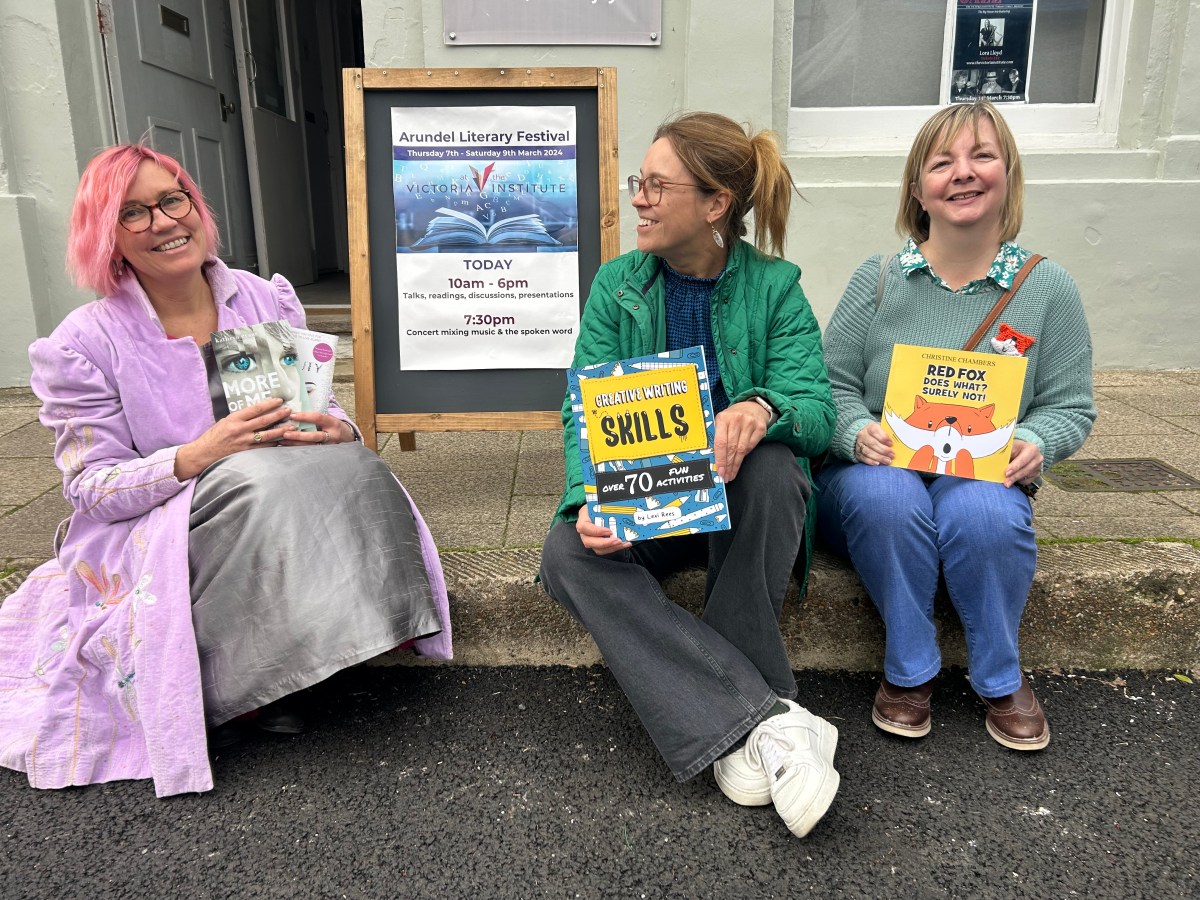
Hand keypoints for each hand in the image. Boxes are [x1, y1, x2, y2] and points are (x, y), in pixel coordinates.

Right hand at [175, 398, 296, 479]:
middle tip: (290, 410)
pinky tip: (283, 441)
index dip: (269, 404)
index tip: (279, 400)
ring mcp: (244, 442)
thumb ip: (240, 418)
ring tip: (292, 426)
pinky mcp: (246, 453)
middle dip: (279, 415)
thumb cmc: (214, 436)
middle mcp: (240, 430)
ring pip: (267, 435)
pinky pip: (264, 448)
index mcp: (234, 419)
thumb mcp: (225, 422)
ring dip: (281, 430)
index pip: (255, 409)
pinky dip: (274, 444)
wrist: (203, 453)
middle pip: (264, 420)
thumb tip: (257, 412)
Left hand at [281, 411, 354, 446]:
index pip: (318, 418)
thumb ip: (316, 417)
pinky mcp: (325, 454)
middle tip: (285, 433)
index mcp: (333, 423)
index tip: (292, 415)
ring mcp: (329, 447)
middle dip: (298, 435)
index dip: (305, 416)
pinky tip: (287, 447)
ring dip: (295, 444)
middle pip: (314, 436)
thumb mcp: (329, 419)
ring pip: (310, 446)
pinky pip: (309, 452)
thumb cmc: (334, 426)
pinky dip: (297, 450)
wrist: (348, 439)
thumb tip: (296, 411)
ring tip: (281, 441)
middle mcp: (332, 436)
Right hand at [575, 504, 630, 555]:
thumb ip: (607, 506)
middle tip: (618, 540)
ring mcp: (590, 539)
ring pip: (597, 549)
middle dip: (605, 543)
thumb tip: (621, 508)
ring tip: (623, 543)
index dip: (596, 531)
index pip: (584, 527)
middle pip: (589, 542)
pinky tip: (624, 543)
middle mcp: (584, 532)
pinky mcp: (597, 544)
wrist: (596, 509)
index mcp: (583, 519)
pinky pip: (604, 550)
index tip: (609, 531)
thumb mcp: (600, 503)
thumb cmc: (598, 506)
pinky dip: (615, 548)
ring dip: (612, 547)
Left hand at [713, 400, 770, 481]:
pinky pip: (751, 446)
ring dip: (736, 464)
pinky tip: (739, 462)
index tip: (720, 471)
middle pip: (731, 448)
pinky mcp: (760, 428)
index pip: (720, 443)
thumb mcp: (722, 421)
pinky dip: (744, 456)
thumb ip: (717, 436)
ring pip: (742, 450)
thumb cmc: (733, 417)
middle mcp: (737, 419)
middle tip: (725, 476)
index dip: (720, 459)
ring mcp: (750, 423)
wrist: (752, 406)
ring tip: (731, 474)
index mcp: (723, 418)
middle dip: (728, 465)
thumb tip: (714, 459)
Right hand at [853, 422, 893, 464]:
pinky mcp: (857, 453)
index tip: (891, 443)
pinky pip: (863, 458)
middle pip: (872, 443)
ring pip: (868, 452)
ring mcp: (859, 444)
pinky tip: (878, 463)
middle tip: (892, 455)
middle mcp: (862, 435)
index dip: (883, 437)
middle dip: (883, 450)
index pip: (874, 431)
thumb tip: (898, 441)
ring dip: (878, 457)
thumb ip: (888, 433)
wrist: (862, 435)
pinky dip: (870, 461)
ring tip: (887, 461)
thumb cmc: (876, 433)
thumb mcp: (881, 429)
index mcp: (869, 427)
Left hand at [1004, 438, 1042, 487]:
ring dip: (1016, 479)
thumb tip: (996, 462)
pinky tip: (1014, 478)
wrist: (1022, 450)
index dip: (1014, 467)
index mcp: (1031, 448)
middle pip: (1026, 469)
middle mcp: (1037, 457)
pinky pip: (1028, 480)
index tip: (1006, 472)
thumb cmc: (1014, 448)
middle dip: (1014, 476)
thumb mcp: (1010, 447)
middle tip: (1006, 482)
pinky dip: (1020, 480)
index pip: (1023, 459)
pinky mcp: (1037, 473)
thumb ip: (1005, 454)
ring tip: (1007, 483)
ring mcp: (1038, 466)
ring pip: (1027, 476)